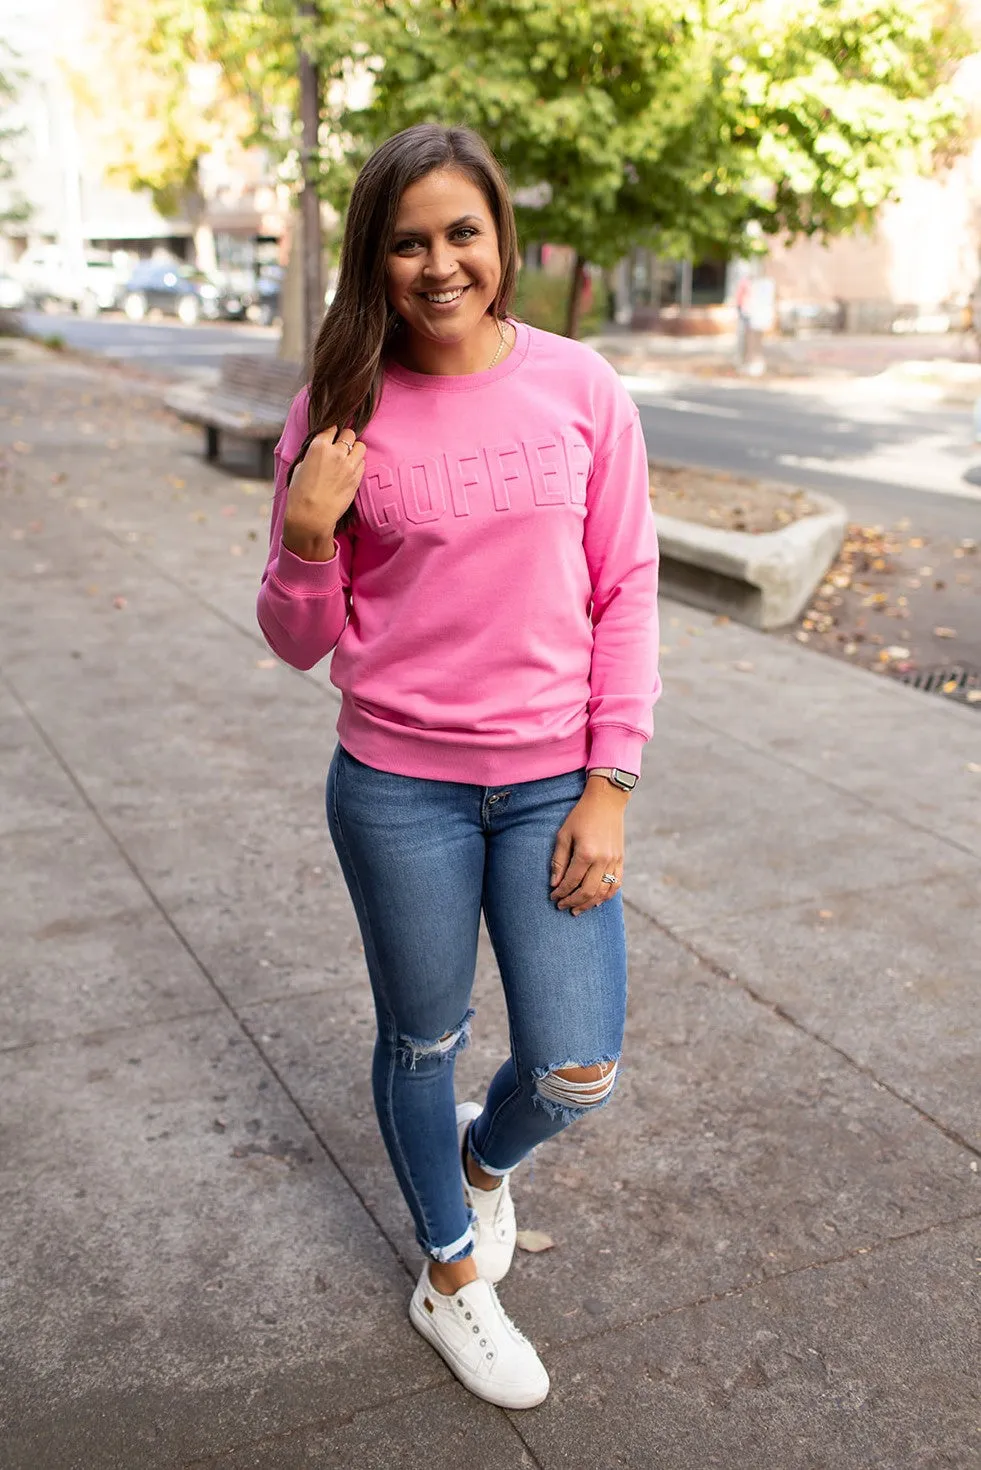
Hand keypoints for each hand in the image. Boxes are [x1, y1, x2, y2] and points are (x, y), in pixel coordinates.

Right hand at [282, 426, 366, 560]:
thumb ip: (312, 455)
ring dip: (354, 449)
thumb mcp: (300, 467)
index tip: (330, 437)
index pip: (331, 428)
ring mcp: (349, 465)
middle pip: (349, 433)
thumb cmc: (300, 494)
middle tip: (340, 447)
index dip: (330, 432)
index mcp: (319, 446)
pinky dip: (358, 464)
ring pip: (360, 446)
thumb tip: (320, 451)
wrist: (311, 516)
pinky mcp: (357, 478)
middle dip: (345, 438)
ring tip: (347, 458)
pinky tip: (350, 470)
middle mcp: (336, 452)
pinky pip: (363, 463)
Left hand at [550, 780, 627, 915]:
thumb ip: (559, 860)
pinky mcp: (621, 860)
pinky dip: (606, 896)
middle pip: (587, 892)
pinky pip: (616, 884)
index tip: (553, 897)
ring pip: (603, 892)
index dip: (560, 893)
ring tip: (577, 909)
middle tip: (562, 907)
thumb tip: (554, 883)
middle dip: (573, 902)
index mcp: (586, 853)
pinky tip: (596, 901)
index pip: (571, 882)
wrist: (606, 801)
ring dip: (589, 904)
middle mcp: (602, 860)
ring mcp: (614, 861)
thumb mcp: (564, 835)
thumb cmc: (581, 816)